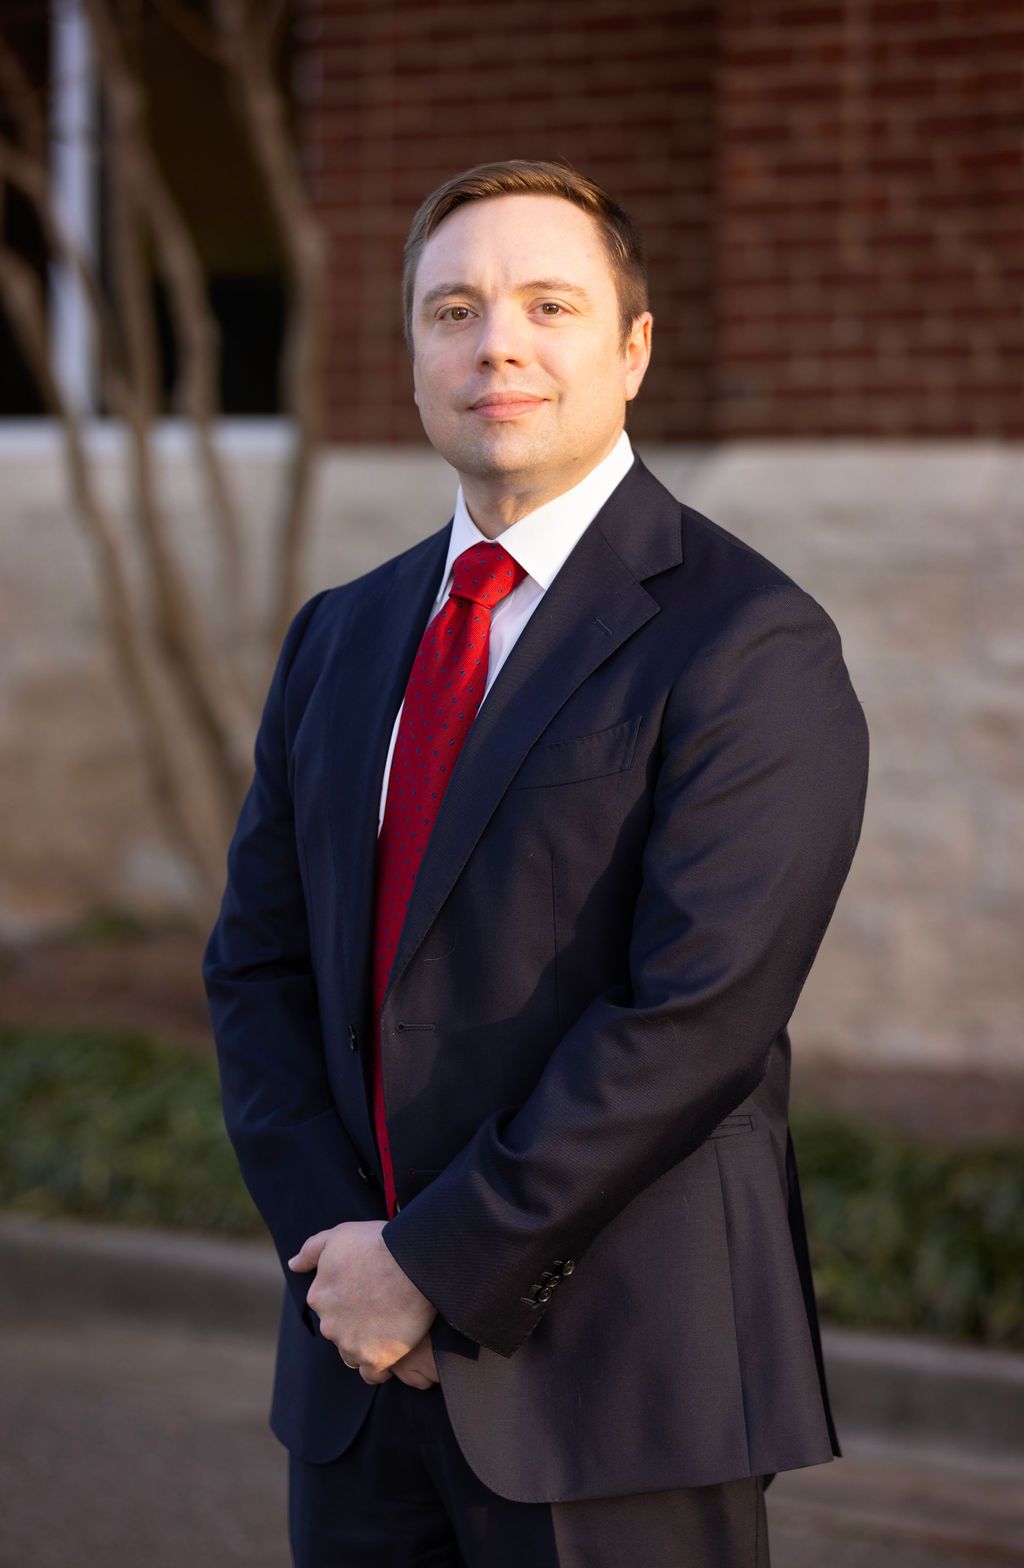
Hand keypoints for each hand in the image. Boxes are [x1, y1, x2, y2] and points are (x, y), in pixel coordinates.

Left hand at [288, 1219, 437, 1384]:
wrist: (414, 1261)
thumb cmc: (377, 1244)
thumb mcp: (338, 1235)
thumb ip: (311, 1251)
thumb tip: (293, 1265)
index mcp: (318, 1296)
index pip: (328, 1307)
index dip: (349, 1299)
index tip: (368, 1290)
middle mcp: (329, 1324)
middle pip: (340, 1331)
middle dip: (357, 1322)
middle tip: (383, 1305)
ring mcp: (350, 1344)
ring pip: (354, 1352)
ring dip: (368, 1344)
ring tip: (391, 1325)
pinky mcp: (375, 1359)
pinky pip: (373, 1373)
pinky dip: (380, 1366)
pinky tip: (393, 1350)